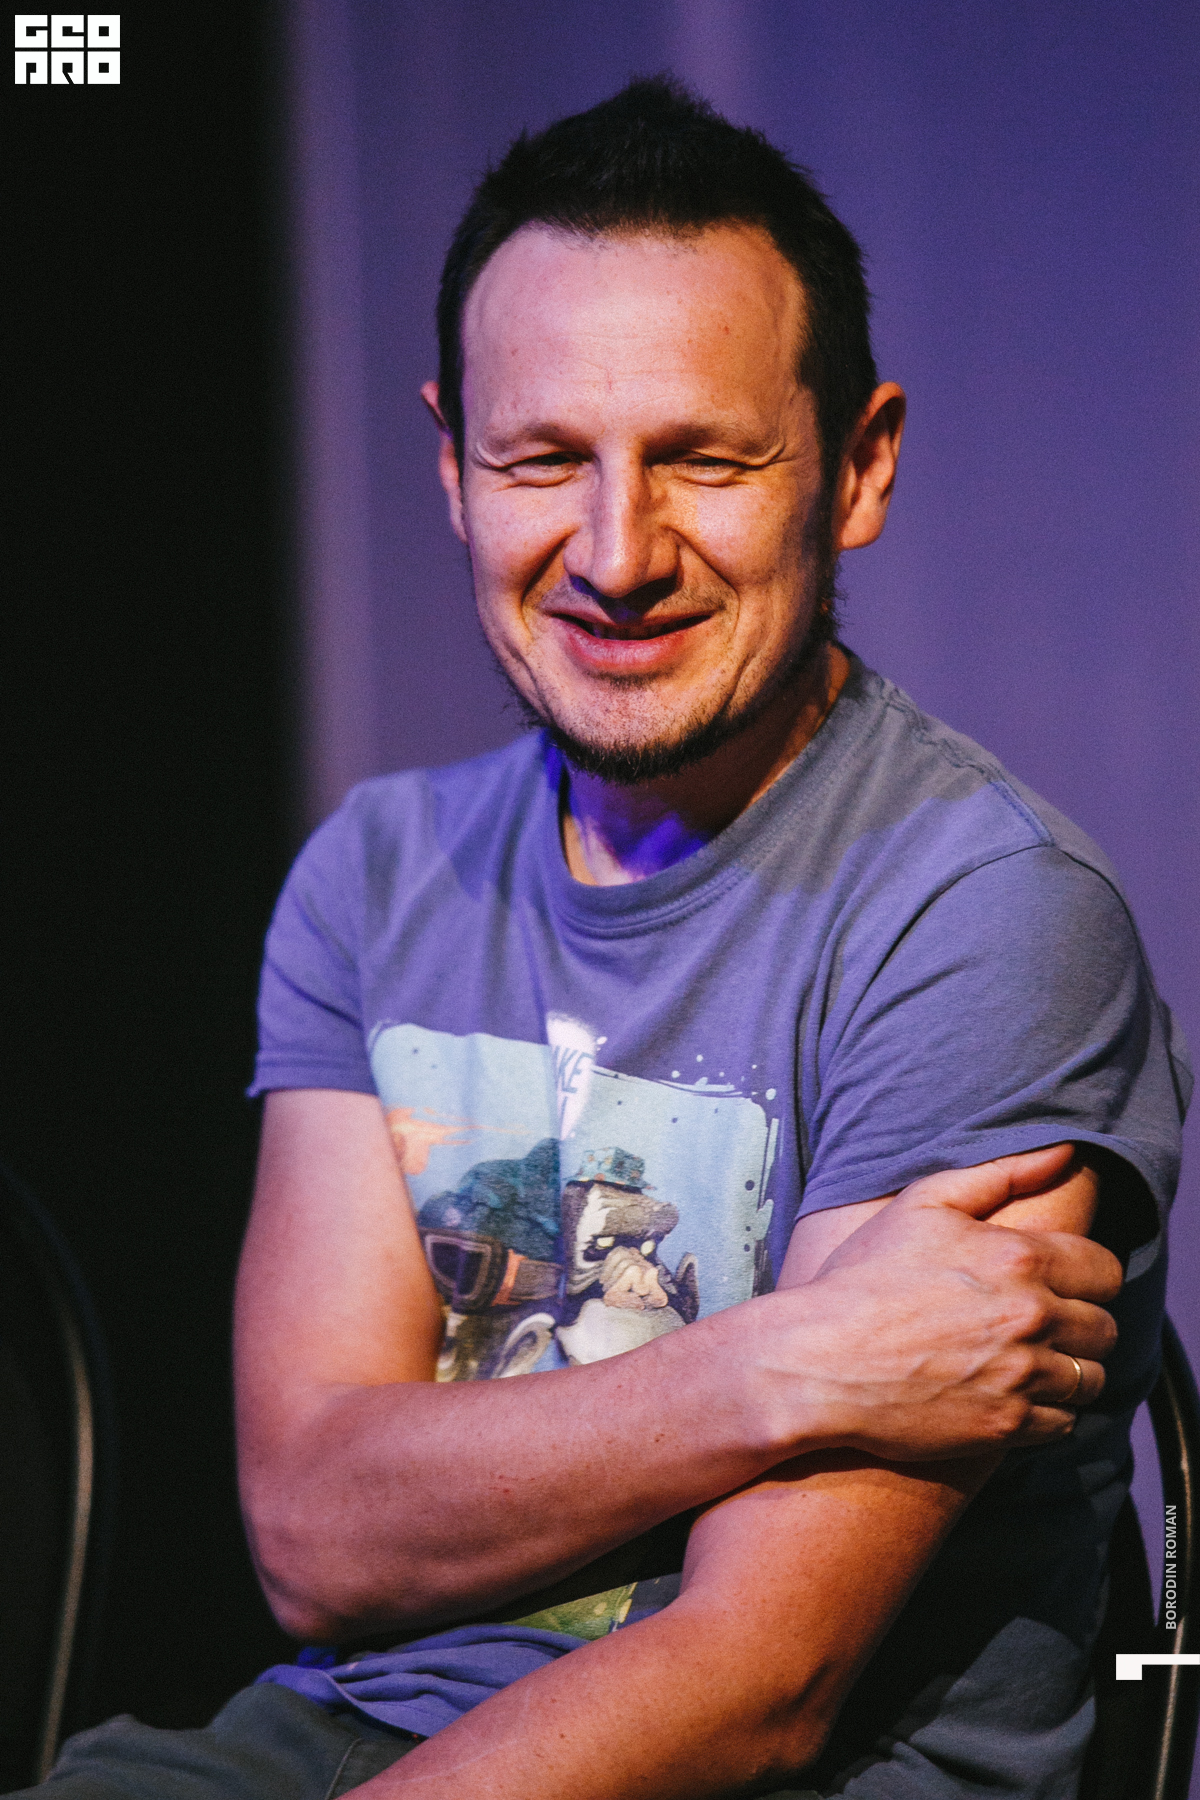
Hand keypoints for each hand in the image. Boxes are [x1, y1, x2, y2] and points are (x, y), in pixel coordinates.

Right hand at [748, 1145, 1120, 1460]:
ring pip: (1090, 1379)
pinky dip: (1048, 1414)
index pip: (1104, 1271)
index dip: (1087, 1277)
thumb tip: (1063, 1151)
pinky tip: (1012, 1396)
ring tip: (1029, 1363)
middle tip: (1041, 1326)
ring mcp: (1021, 1376)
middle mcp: (1030, 1317)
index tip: (1062, 1285)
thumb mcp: (923, 1206)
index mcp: (1018, 1258)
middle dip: (1080, 1326)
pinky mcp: (1006, 1426)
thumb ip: (1000, 1174)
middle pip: (1103, 1328)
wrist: (819, 1361)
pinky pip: (1064, 1425)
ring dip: (1069, 1371)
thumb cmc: (864, 1278)